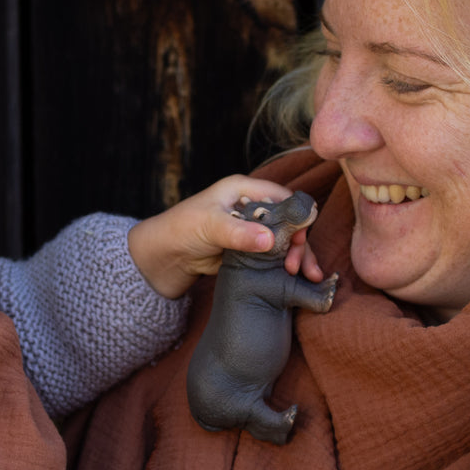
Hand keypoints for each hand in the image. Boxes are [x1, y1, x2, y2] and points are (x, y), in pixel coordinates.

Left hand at [127, 174, 325, 298]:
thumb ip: (239, 233)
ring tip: (308, 277)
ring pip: (284, 241)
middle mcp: (251, 207)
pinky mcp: (249, 251)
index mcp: (243, 189)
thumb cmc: (180, 229)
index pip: (282, 198)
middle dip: (299, 243)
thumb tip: (269, 240)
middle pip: (288, 221)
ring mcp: (251, 230)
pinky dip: (286, 267)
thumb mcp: (209, 226)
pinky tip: (296, 280)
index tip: (299, 239)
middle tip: (300, 266)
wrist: (162, 257)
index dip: (296, 217)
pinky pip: (274, 257)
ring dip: (297, 257)